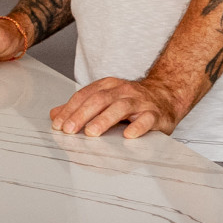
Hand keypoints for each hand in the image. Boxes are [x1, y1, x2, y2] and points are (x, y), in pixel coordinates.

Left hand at [50, 75, 189, 139]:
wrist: (166, 96)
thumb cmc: (132, 102)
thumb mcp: (104, 100)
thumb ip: (80, 107)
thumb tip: (55, 115)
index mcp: (108, 86)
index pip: (85, 95)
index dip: (70, 109)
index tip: (58, 124)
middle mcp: (123, 91)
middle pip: (100, 100)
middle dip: (82, 115)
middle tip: (69, 130)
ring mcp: (140, 102)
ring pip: (121, 107)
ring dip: (104, 120)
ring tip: (91, 133)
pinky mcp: (155, 114)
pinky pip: (146, 120)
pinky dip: (137, 127)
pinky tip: (128, 136)